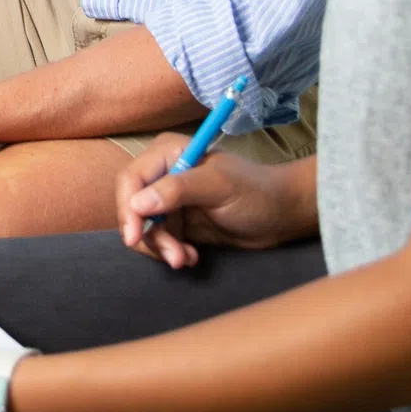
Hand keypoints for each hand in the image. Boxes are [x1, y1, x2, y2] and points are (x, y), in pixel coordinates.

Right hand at [117, 135, 312, 267]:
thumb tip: (137, 204)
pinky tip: (192, 257)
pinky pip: (159, 240)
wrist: (282, 215)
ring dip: (163, 248)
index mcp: (167, 153)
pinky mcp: (177, 222)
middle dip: (150, 236)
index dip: (128, 209)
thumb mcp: (218, 187)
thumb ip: (178, 190)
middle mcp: (163, 173)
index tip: (135, 237)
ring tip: (186, 259)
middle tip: (174, 257)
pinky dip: (171, 252)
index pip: (131, 180)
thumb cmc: (256, 192)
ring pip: (145, 229)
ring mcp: (169, 200)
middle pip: (133, 208)